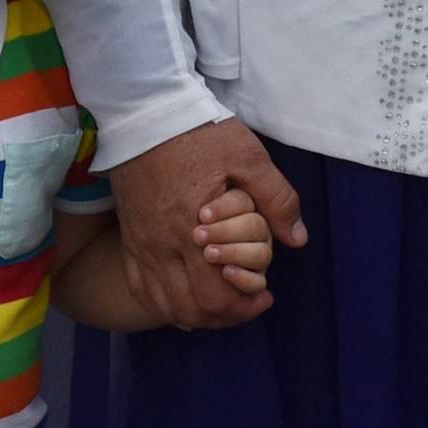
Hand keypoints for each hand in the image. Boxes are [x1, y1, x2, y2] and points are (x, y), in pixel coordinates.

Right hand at [113, 124, 301, 329]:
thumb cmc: (199, 132)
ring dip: (196, 315)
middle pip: (191, 310)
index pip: (216, 297)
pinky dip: (164, 304)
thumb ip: (277, 199)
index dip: (245, 307)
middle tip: (249, 302)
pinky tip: (183, 299)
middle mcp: (162, 247)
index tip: (265, 295)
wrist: (144, 111)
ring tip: (221, 303)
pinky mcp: (130, 239)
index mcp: (193, 231)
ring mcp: (142, 246)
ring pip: (165, 305)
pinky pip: (141, 288)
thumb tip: (297, 239)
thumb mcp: (249, 157)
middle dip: (225, 316)